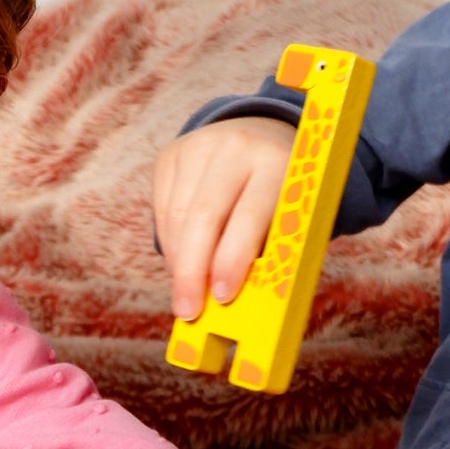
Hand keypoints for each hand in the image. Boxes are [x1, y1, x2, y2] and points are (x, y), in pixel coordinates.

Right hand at [153, 116, 296, 321]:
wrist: (259, 138)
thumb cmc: (278, 195)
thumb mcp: (286, 216)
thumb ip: (267, 251)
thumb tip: (236, 302)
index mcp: (277, 164)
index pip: (249, 216)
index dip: (233, 259)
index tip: (222, 297)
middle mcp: (237, 148)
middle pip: (203, 216)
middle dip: (193, 270)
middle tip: (188, 310)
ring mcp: (199, 146)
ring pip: (177, 216)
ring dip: (179, 262)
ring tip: (186, 291)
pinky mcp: (172, 154)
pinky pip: (162, 210)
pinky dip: (170, 244)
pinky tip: (180, 261)